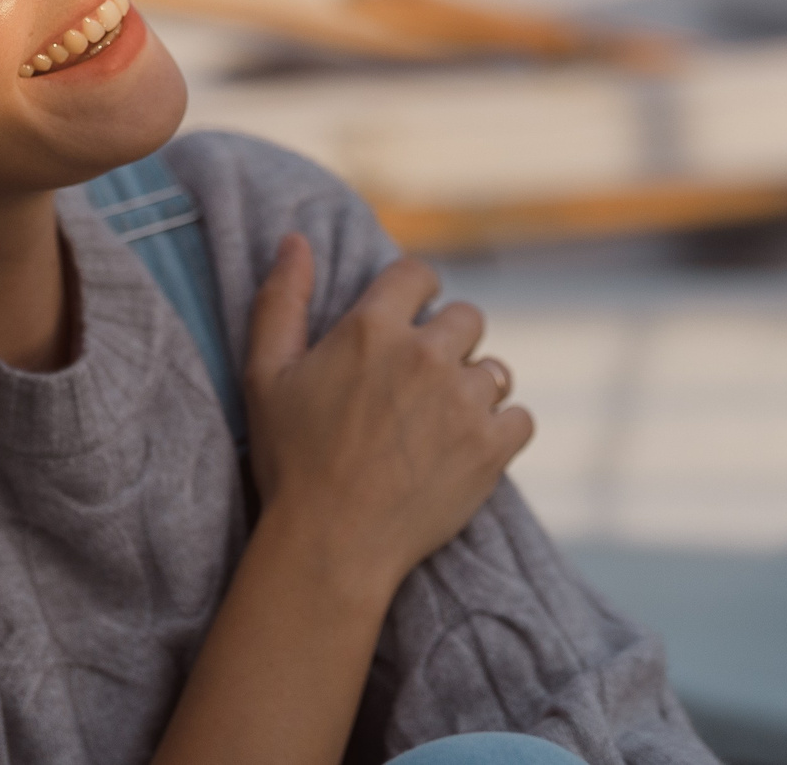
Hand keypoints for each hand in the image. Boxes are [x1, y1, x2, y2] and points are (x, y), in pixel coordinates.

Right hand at [241, 235, 531, 607]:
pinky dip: (501, 431)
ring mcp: (463, 401)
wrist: (330, 545)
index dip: (415, 293)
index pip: (419, 274)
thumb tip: (294, 239)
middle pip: (466, 318)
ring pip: (494, 369)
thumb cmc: (291, 461)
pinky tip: (468, 450)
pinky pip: (520, 418)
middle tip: (419, 386)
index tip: (406, 322)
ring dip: (474, 389)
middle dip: (448, 343)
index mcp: (371, 328)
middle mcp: (425, 355)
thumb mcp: (266, 375)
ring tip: (440, 424)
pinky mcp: (492, 448)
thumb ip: (281, 300)